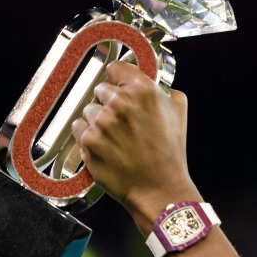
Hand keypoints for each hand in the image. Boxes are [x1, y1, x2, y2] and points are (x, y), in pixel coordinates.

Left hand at [72, 60, 198, 230]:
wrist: (159, 189)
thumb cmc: (169, 154)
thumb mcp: (178, 112)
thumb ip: (163, 89)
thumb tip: (150, 79)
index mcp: (143, 90)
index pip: (115, 68)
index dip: (118, 79)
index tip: (119, 88)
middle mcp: (120, 102)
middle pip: (100, 90)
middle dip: (109, 103)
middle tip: (123, 123)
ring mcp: (102, 121)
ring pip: (88, 109)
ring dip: (98, 121)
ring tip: (116, 139)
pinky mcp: (89, 140)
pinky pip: (78, 128)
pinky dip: (88, 136)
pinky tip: (106, 147)